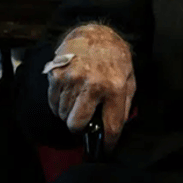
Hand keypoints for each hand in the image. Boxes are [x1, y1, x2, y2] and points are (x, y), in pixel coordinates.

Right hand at [47, 24, 135, 152]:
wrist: (95, 32)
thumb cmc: (114, 57)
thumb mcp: (129, 78)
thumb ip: (124, 104)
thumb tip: (114, 129)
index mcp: (115, 87)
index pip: (110, 125)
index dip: (107, 143)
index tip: (104, 150)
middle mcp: (92, 84)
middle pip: (77, 124)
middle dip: (80, 128)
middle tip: (84, 121)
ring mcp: (72, 79)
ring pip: (63, 115)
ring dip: (69, 114)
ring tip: (78, 100)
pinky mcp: (56, 75)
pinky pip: (53, 103)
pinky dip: (58, 104)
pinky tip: (68, 94)